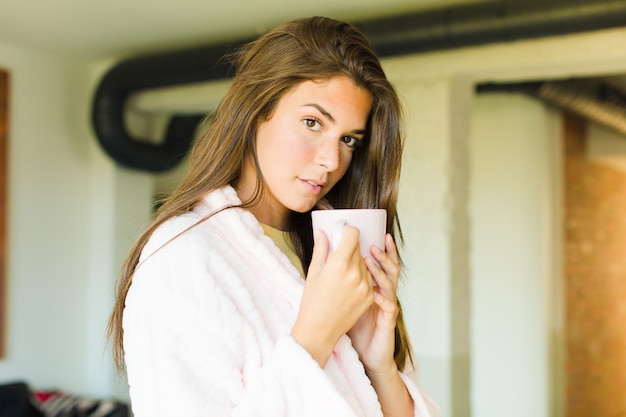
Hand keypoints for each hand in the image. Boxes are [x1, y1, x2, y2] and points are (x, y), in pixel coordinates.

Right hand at [291, 226, 373, 366]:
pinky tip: (347, 287)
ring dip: (357, 263)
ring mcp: (365, 285)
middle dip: (349, 248)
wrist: (319, 330)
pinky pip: (369, 279)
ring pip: (365, 263)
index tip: (342, 234)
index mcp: (339, 263)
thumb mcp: (314, 272)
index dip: (347, 231)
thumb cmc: (312, 301)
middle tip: (339, 255)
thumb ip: (321, 248)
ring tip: (342, 275)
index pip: (353, 234)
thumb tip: (322, 231)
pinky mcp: (370, 296)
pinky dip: (361, 278)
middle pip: (359, 248)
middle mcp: (356, 272)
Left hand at [347, 233, 400, 374]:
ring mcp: (386, 304)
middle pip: (388, 268)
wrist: (361, 351)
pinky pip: (389, 305)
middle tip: (372, 244)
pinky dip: (382, 297)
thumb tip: (324, 243)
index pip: (378, 261)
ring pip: (390, 283)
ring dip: (381, 271)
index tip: (369, 233)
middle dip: (381, 255)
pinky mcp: (387, 319)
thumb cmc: (349, 320)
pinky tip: (375, 292)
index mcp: (372, 283)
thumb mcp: (339, 292)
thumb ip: (334, 268)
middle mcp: (382, 291)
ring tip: (371, 261)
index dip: (379, 247)